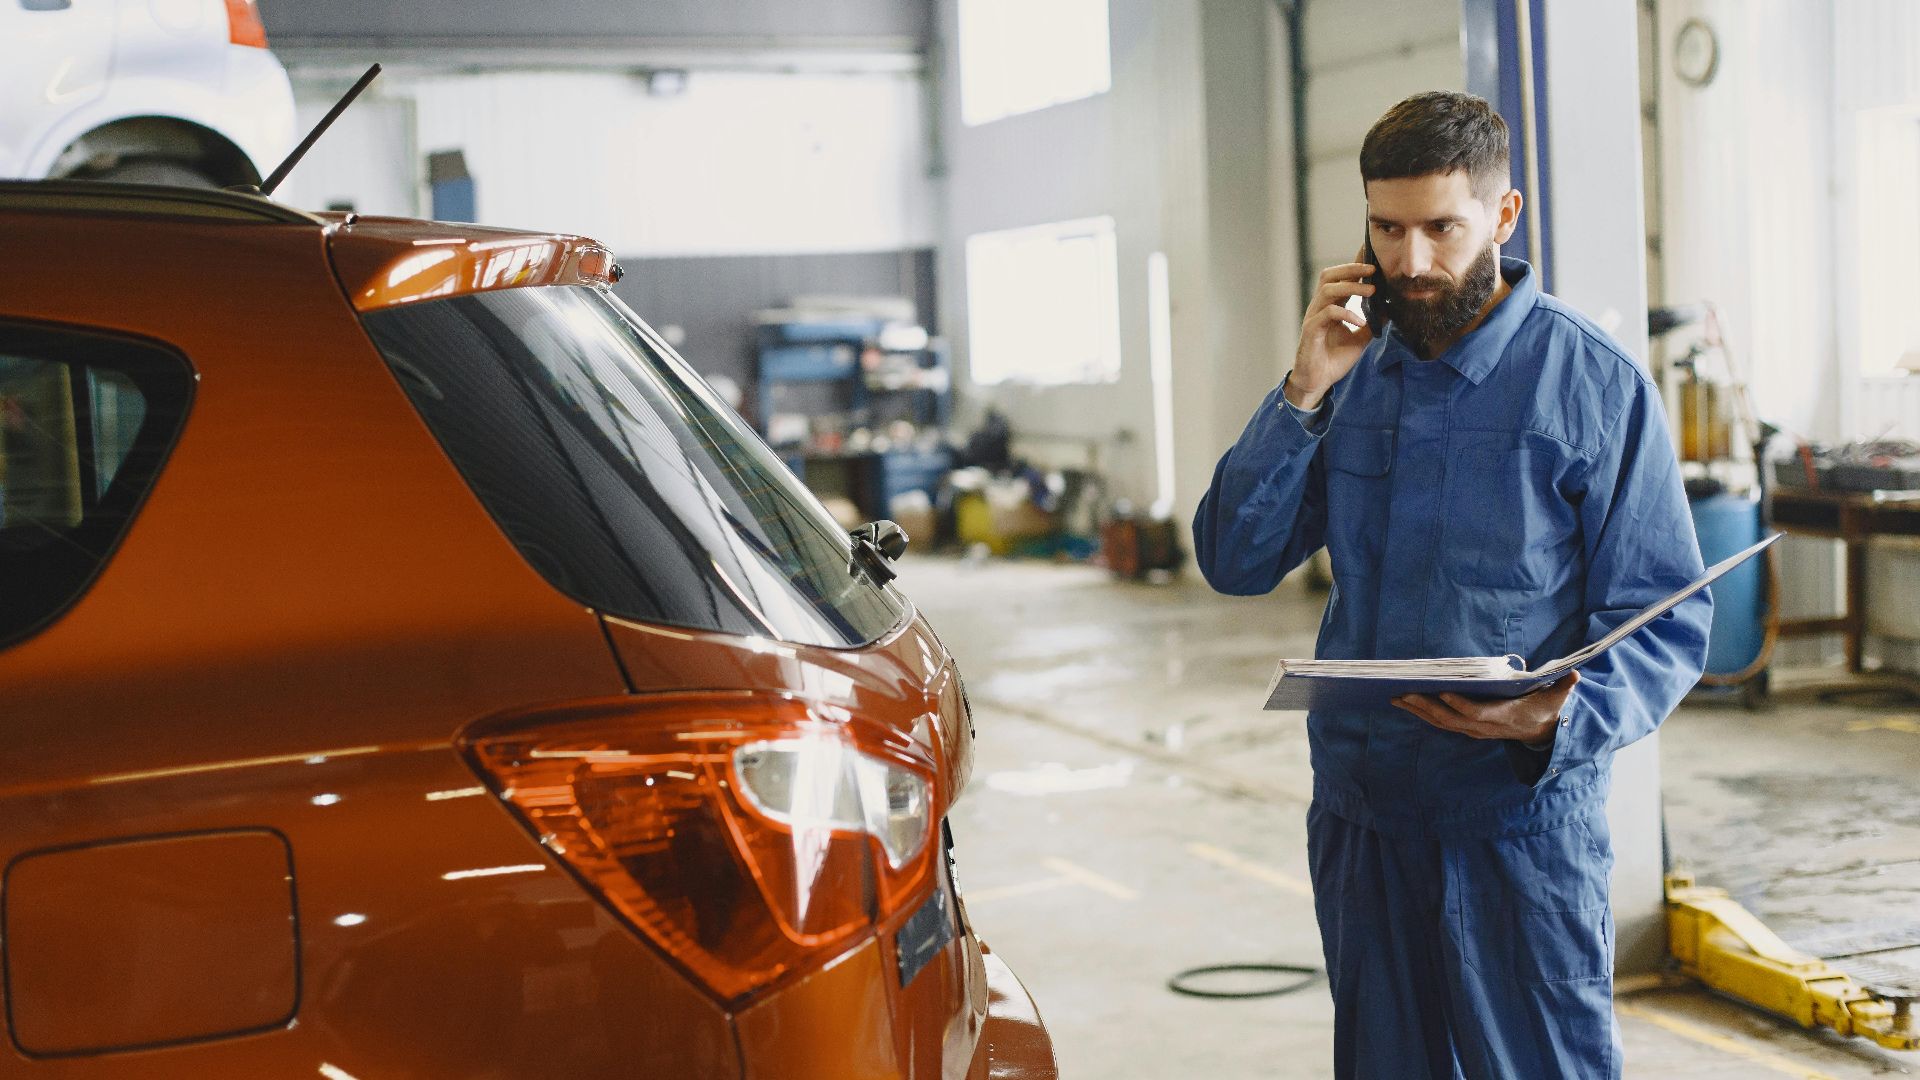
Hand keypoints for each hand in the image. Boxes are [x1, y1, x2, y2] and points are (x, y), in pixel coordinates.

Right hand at [1288, 259, 1376, 408]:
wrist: (1317, 382)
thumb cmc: (1333, 359)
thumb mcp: (1360, 338)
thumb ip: (1373, 323)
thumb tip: (1391, 309)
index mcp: (1329, 306)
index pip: (1340, 278)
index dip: (1354, 265)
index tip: (1372, 256)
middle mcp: (1319, 307)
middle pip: (1329, 275)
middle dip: (1351, 268)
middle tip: (1373, 269)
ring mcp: (1313, 317)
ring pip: (1328, 290)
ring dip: (1351, 287)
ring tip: (1371, 291)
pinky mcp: (1311, 331)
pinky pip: (1327, 314)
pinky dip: (1346, 314)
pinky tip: (1360, 321)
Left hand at [1393, 671, 1579, 747]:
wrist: (1540, 732)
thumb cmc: (1544, 709)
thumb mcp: (1556, 699)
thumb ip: (1563, 688)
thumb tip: (1575, 675)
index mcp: (1503, 717)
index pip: (1477, 713)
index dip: (1459, 705)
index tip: (1442, 692)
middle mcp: (1484, 727)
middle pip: (1450, 718)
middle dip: (1426, 707)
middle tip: (1403, 693)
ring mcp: (1473, 730)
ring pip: (1441, 722)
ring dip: (1418, 711)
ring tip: (1395, 697)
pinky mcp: (1465, 728)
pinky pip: (1440, 722)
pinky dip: (1422, 713)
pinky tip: (1405, 702)